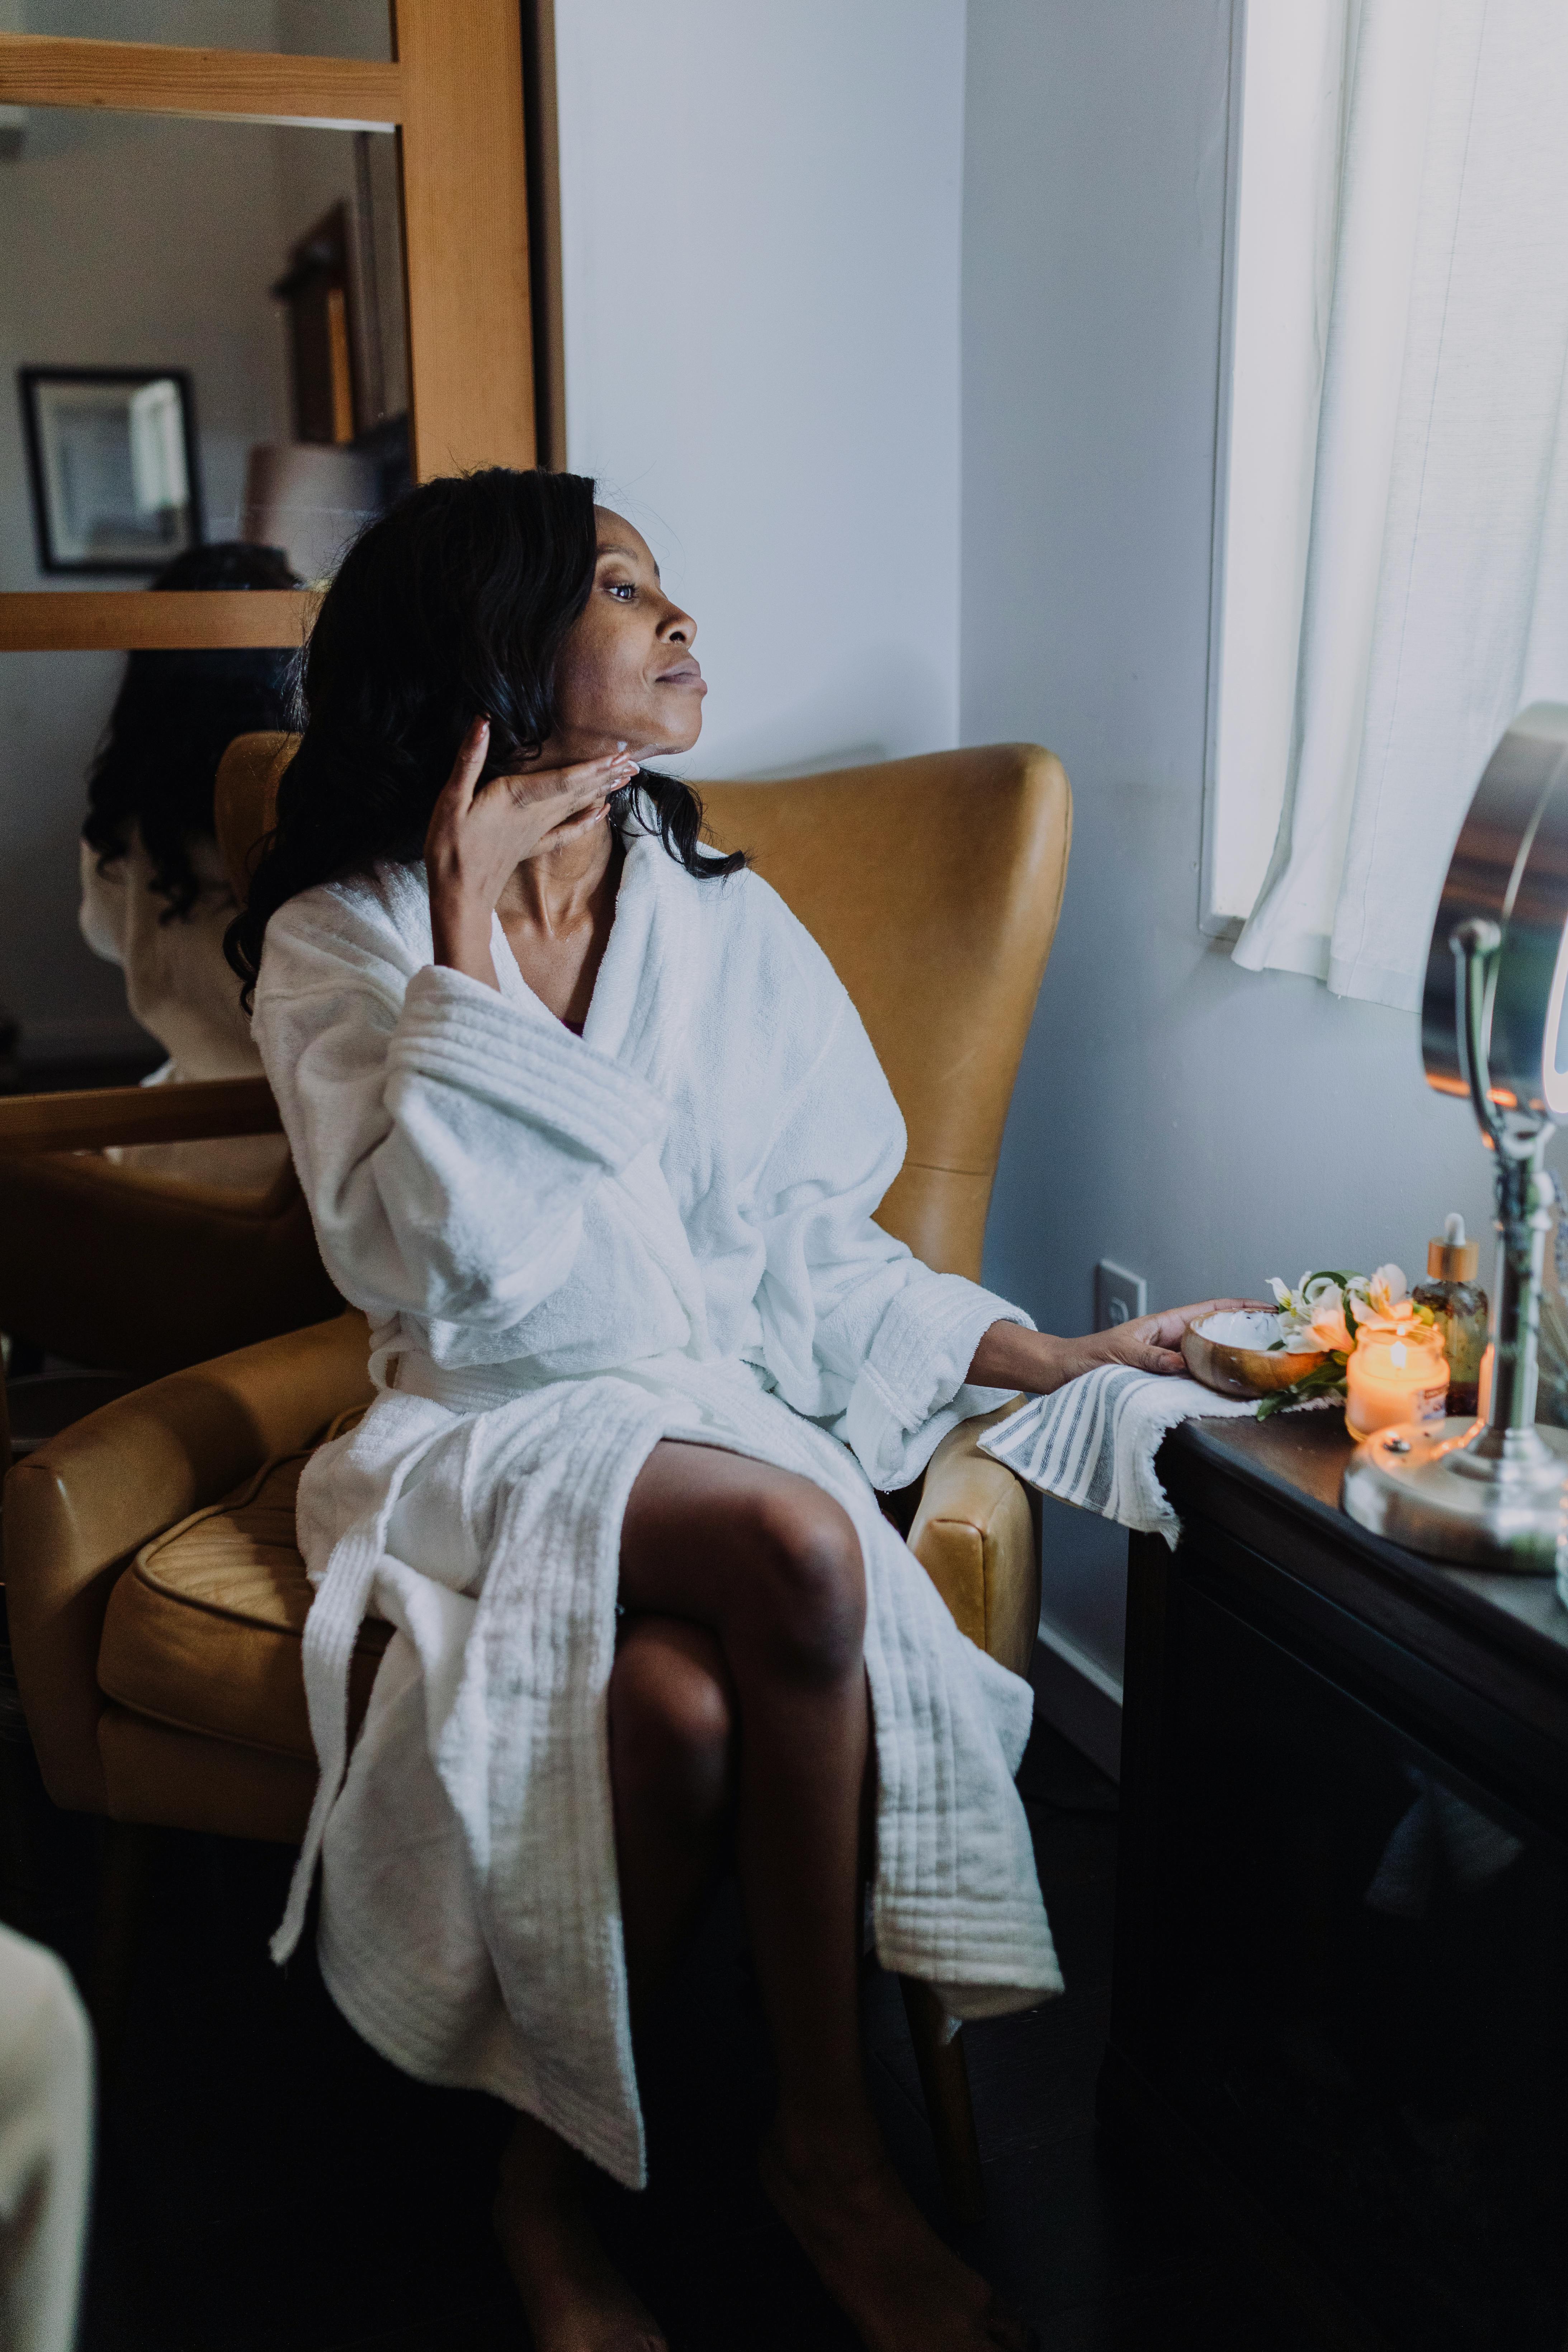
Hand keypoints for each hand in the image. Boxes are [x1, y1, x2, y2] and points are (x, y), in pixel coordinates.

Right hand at [425, 717, 636, 984]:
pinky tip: (601, 812)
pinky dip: (586, 820)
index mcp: (516, 797)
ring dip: (601, 790)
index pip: (565, 778)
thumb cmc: (450, 847)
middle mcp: (534, 814)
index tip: (618, 754)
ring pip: (576, 806)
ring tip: (624, 777)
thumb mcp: (451, 799)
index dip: (593, 765)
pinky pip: (566, 832)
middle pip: (578, 790)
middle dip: (606, 774)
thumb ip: (469, 760)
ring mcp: (535, 832)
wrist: (458, 895)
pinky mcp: (531, 846)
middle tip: (633, 761)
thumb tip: (482, 722)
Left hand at [1062, 1298, 1271, 1380]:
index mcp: (1165, 1325)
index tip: (1270, 1307)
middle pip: (1218, 1332)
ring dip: (1236, 1359)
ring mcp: (1172, 1362)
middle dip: (1248, 1332)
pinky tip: (1232, 1389)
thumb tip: (1181, 1363)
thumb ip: (1149, 1359)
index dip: (1241, 1306)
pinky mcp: (1166, 1382)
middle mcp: (1173, 1342)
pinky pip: (1197, 1379)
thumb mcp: (1120, 1354)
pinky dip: (1216, 1381)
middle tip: (1279, 1340)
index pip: (1211, 1309)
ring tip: (1266, 1364)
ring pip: (1211, 1357)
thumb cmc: (1088, 1358)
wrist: (1065, 1374)